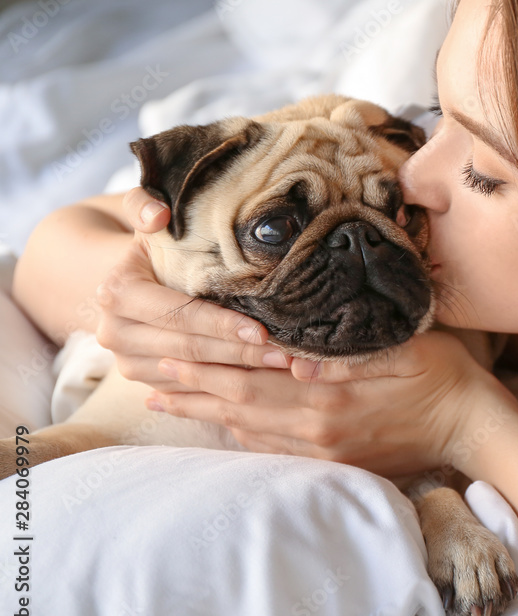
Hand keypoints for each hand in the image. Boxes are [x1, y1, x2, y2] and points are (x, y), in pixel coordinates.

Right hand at [95, 188, 290, 392]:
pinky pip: (189, 390)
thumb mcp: (150, 218)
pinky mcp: (142, 380)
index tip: (263, 330)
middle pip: (190, 349)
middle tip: (288, 356)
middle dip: (242, 354)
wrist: (129, 275)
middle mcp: (113, 332)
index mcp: (117, 293)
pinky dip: (226, 388)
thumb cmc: (158, 244)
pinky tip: (263, 382)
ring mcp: (126, 362)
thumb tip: (157, 214)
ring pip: (191, 375)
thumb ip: (146, 205)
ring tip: (284, 369)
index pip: (179, 314)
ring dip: (239, 375)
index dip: (222, 324)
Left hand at [148, 330, 516, 477]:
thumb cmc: (444, 375)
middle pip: (240, 410)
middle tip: (147, 380)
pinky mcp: (339, 461)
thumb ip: (348, 355)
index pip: (250, 382)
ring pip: (252, 434)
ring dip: (209, 415)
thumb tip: (295, 355)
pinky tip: (226, 423)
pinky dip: (243, 435)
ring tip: (170, 400)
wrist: (472, 427)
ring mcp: (327, 451)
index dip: (204, 370)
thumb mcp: (403, 349)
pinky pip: (278, 451)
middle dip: (192, 392)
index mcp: (329, 399)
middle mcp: (319, 430)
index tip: (165, 356)